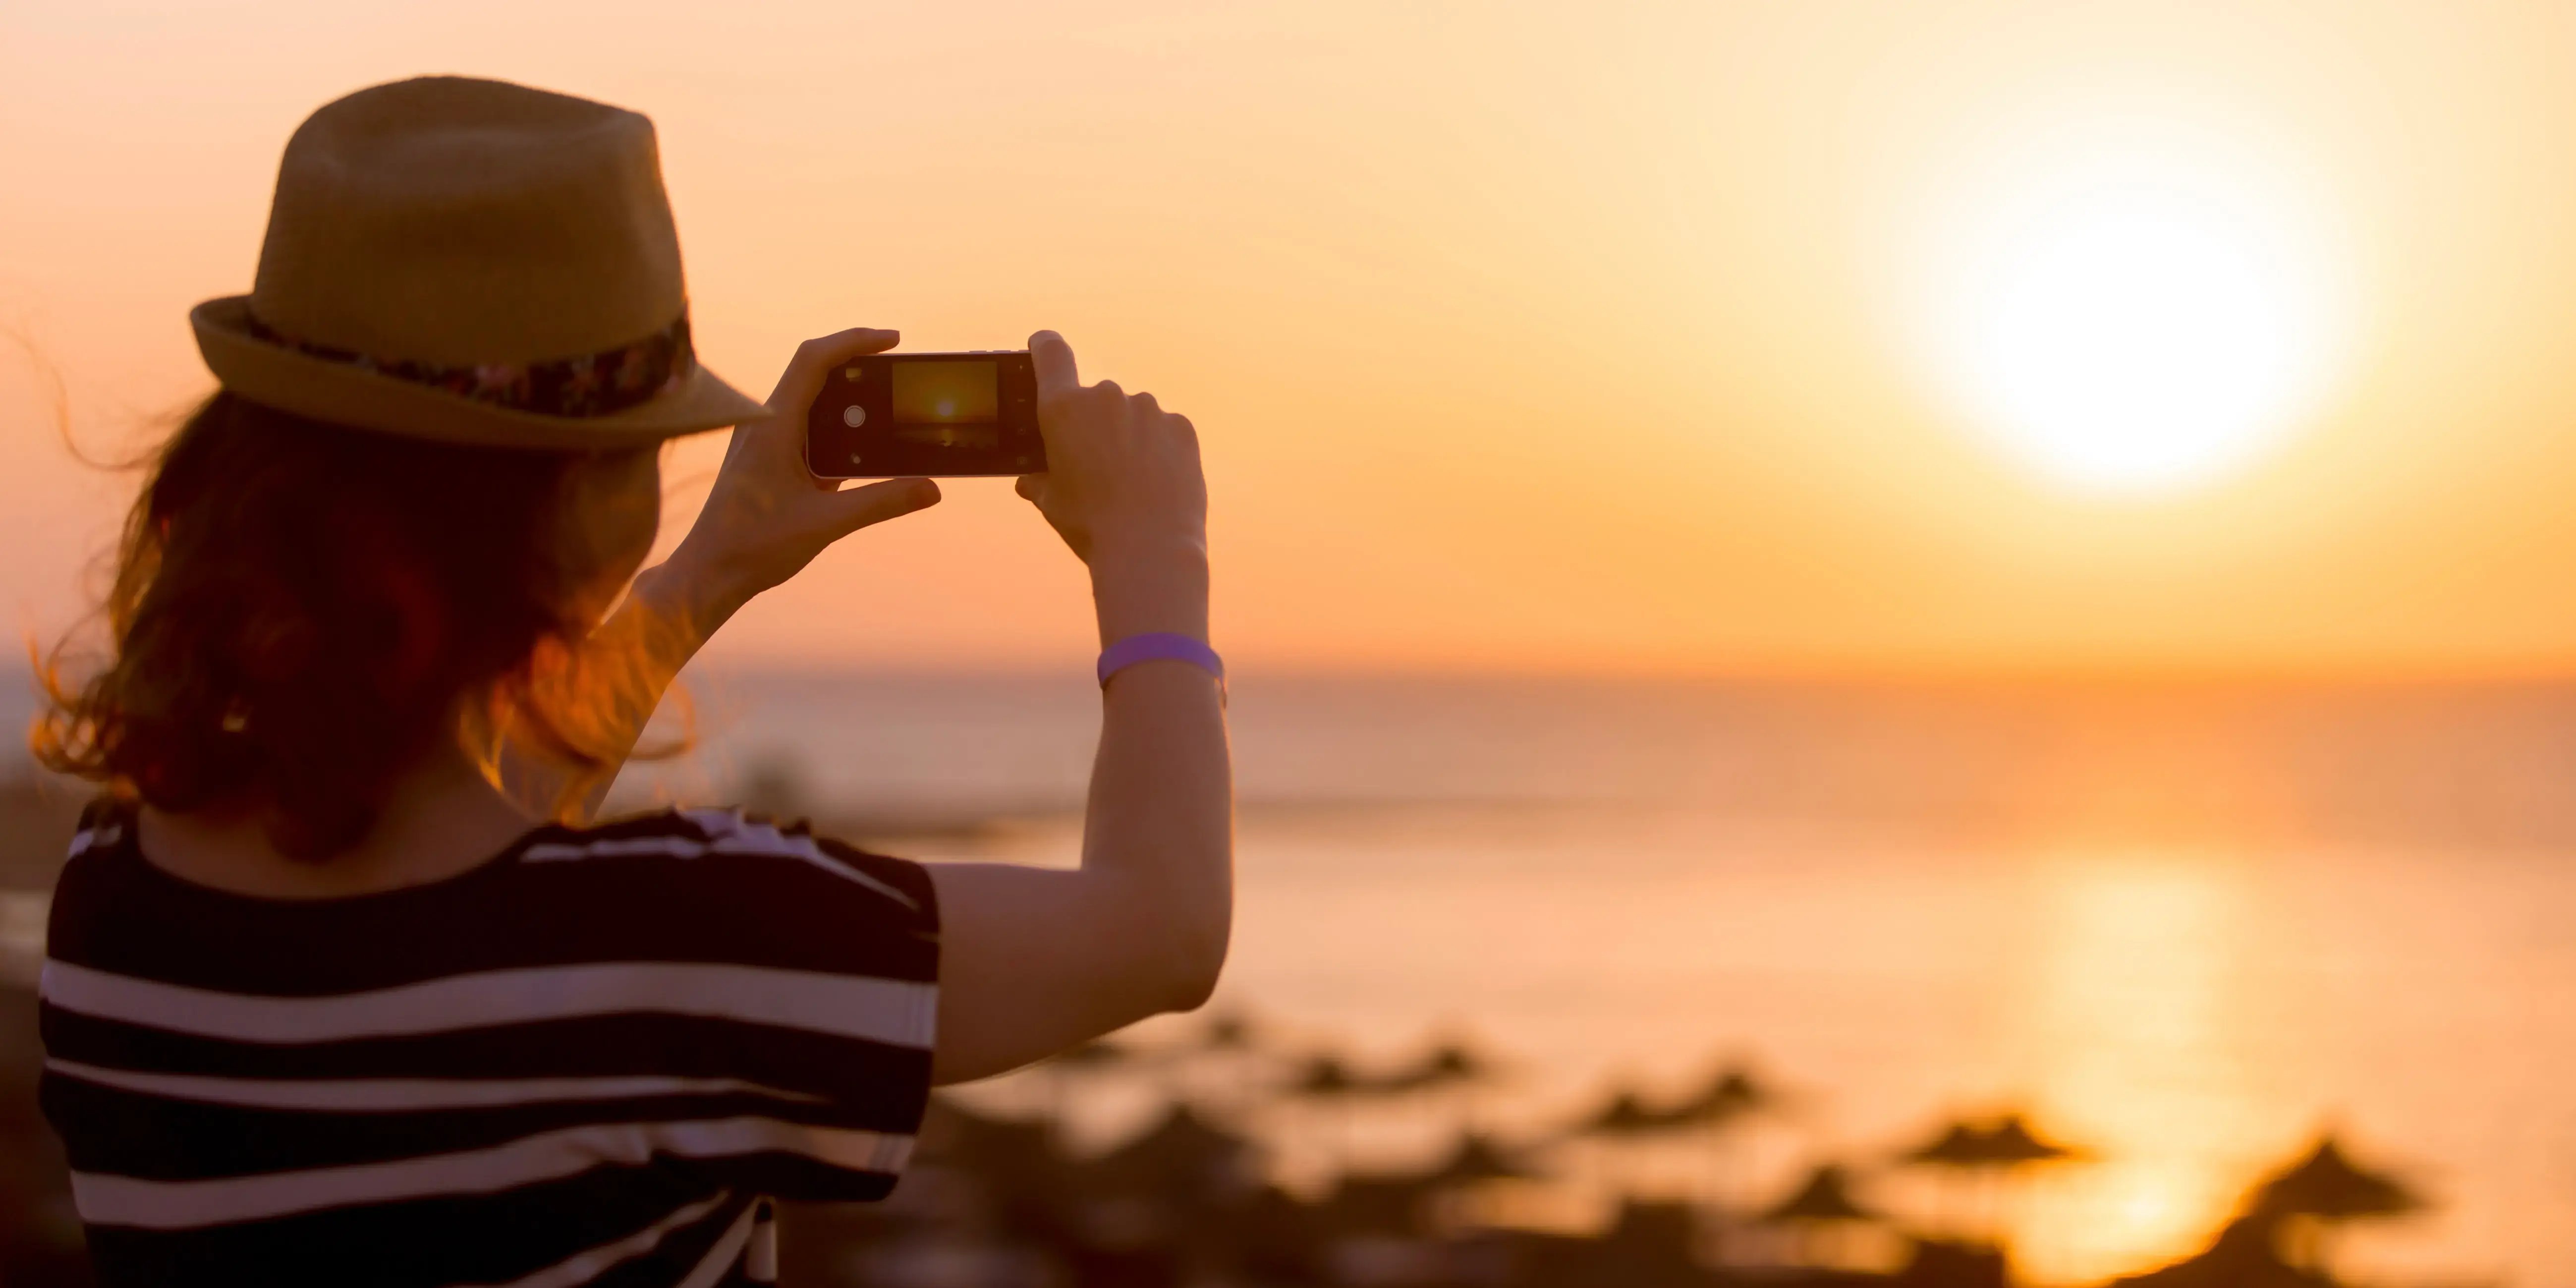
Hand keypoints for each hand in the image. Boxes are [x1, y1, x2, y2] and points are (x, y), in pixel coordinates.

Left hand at [665, 328, 941, 617]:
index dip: (855, 340)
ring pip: (810, 401)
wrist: (709, 572)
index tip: (893, 340)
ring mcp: (763, 440)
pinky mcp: (766, 458)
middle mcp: (765, 424)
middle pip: (814, 372)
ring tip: (885, 415)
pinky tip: (859, 453)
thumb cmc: (754, 546)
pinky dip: (836, 430)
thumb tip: (930, 488)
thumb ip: (882, 503)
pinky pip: (805, 428)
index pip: (813, 359)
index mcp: (773, 426)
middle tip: (898, 376)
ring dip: (848, 402)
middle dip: (859, 367)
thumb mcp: (827, 523)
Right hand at [1013, 331, 1209, 642]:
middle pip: (1095, 397)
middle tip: (1099, 465)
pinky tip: (1157, 482)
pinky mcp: (1181, 426)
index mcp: (1064, 409)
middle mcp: (1106, 396)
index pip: (1051, 352)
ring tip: (1132, 482)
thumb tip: (1028, 481)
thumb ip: (1038, 481)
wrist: (1150, 549)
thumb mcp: (1052, 504)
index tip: (1043, 347)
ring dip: (1130, 436)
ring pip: (1133, 414)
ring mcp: (1148, 409)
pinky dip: (1159, 448)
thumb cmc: (1092, 526)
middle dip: (1095, 423)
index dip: (1045, 347)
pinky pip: (1164, 429)